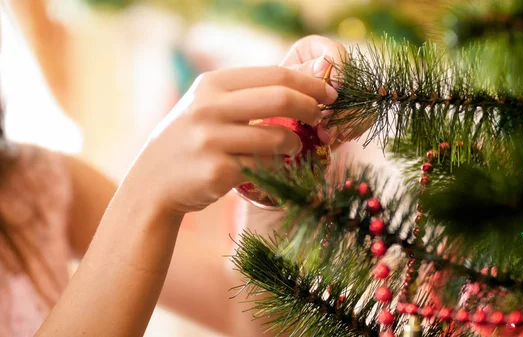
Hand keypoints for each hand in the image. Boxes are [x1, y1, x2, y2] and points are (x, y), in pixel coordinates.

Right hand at [124, 66, 337, 215]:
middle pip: (281, 99)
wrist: (153, 182)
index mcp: (212, 85)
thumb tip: (306, 81)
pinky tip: (276, 168)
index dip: (308, 83)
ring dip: (296, 144)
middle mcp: (209, 108)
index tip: (329, 93)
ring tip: (294, 147)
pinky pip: (266, 167)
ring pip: (278, 137)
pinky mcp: (218, 171)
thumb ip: (249, 94)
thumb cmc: (190, 141)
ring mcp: (212, 140)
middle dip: (311, 108)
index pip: (274, 75)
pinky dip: (279, 167)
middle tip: (320, 118)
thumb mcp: (208, 106)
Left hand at [280, 35, 366, 148]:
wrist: (268, 118)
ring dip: (346, 121)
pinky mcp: (348, 115)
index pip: (336, 52)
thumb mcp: (280, 79)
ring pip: (360, 102)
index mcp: (317, 51)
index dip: (341, 69)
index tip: (337, 86)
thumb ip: (300, 72)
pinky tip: (334, 139)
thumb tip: (324, 65)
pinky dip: (349, 131)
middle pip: (352, 81)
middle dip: (341, 103)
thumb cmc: (269, 92)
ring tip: (326, 136)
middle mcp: (335, 69)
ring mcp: (344, 93)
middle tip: (328, 120)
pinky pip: (361, 120)